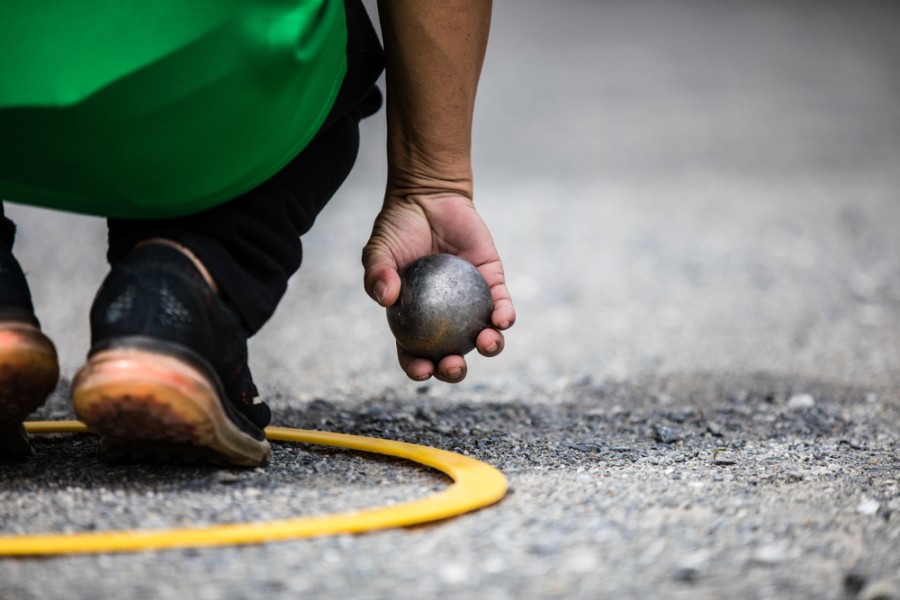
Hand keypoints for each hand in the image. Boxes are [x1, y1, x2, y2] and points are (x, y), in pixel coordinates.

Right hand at [362, 192, 514, 382]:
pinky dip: (504, 315)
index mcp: (414, 319)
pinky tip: (502, 319)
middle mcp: (443, 317)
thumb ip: (378, 273)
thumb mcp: (379, 249)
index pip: (415, 352)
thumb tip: (386, 298)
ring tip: (485, 343)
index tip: (422, 369)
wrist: (429, 197)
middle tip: (453, 364)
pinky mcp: (492, 283)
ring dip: (489, 347)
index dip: (419, 368)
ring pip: (483, 336)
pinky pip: (501, 305)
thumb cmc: (399, 227)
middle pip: (451, 354)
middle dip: (454, 370)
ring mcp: (469, 303)